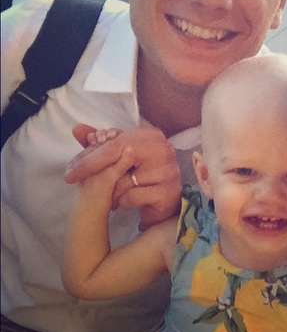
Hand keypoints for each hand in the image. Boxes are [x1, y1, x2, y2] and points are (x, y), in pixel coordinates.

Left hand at [66, 124, 181, 228]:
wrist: (162, 202)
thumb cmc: (139, 176)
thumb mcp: (117, 158)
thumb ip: (99, 144)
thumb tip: (77, 129)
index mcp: (152, 135)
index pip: (115, 143)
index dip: (90, 157)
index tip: (71, 171)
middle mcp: (164, 149)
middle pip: (120, 157)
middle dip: (97, 172)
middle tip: (79, 183)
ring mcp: (169, 170)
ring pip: (126, 179)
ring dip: (112, 191)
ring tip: (108, 196)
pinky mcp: (168, 192)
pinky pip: (134, 196)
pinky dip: (124, 201)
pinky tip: (124, 203)